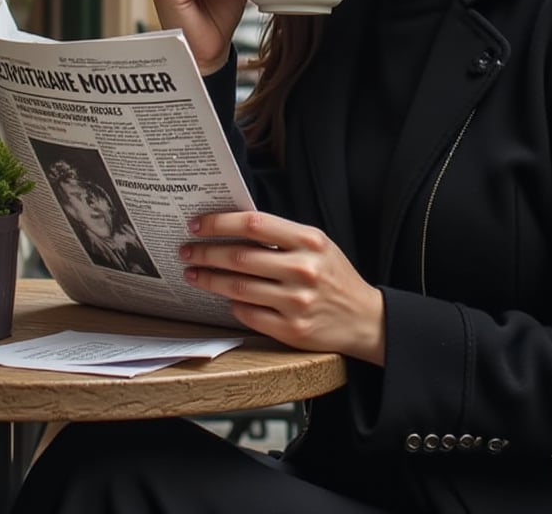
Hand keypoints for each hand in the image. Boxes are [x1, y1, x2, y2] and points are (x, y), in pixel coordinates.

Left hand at [179, 210, 384, 364]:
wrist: (364, 318)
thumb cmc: (334, 276)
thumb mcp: (318, 245)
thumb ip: (282, 236)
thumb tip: (233, 227)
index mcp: (309, 241)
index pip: (254, 224)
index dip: (220, 223)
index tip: (198, 224)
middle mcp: (303, 270)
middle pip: (239, 256)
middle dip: (205, 252)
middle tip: (187, 251)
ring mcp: (296, 302)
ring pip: (237, 287)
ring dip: (208, 279)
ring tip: (194, 274)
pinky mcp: (291, 330)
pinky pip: (248, 314)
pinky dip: (231, 304)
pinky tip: (224, 297)